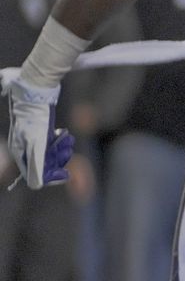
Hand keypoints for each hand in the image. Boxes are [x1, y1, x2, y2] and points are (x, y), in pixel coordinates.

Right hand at [3, 74, 74, 189]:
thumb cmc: (34, 119)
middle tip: (67, 150)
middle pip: (46, 165)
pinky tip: (64, 134)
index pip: (35, 176)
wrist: (36, 94)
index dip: (50, 177)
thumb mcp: (36, 144)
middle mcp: (25, 149)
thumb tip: (36, 186)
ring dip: (62, 149)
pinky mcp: (41, 132)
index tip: (65, 174)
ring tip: (66, 139)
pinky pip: (53, 144)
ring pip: (51, 154)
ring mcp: (33, 140)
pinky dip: (61, 141)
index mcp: (20, 154)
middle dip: (58, 159)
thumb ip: (37, 165)